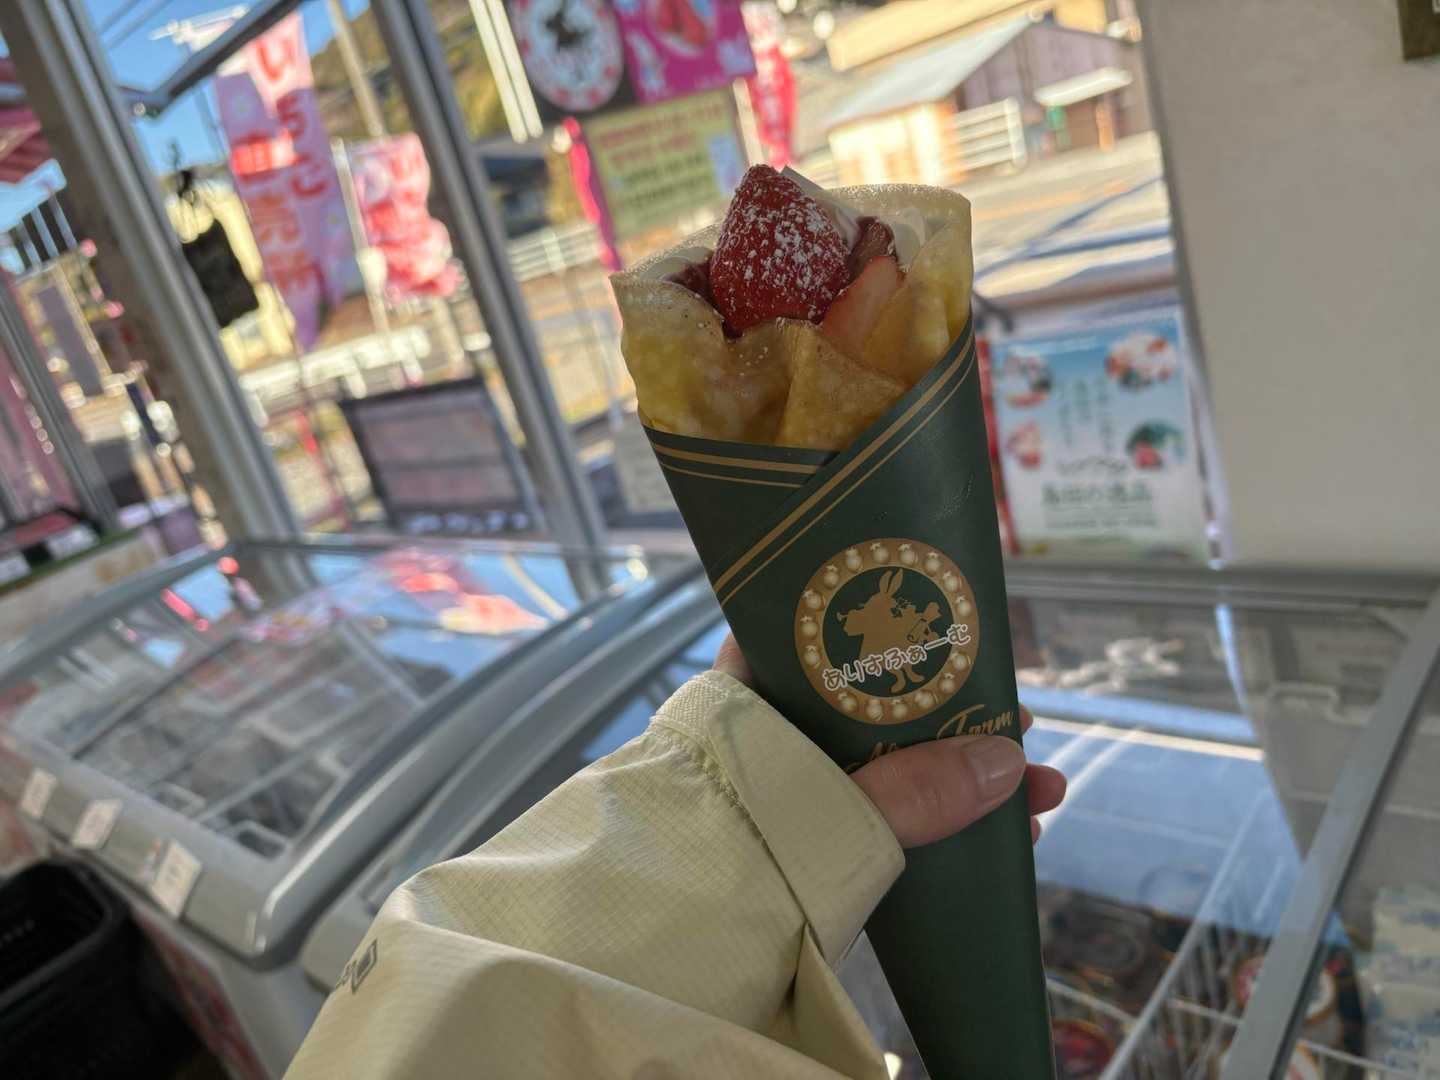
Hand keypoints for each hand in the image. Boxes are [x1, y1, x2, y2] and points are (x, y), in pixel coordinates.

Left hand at [714, 635, 1065, 848]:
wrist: (676, 951)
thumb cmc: (736, 856)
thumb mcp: (836, 812)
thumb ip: (917, 790)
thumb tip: (1007, 763)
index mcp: (753, 692)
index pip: (821, 633)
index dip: (895, 634)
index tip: (961, 643)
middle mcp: (769, 730)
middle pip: (876, 704)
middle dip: (957, 720)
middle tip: (1024, 728)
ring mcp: (790, 787)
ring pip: (890, 763)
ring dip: (964, 776)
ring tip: (1041, 795)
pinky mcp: (809, 839)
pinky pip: (886, 814)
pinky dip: (940, 820)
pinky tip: (1002, 838)